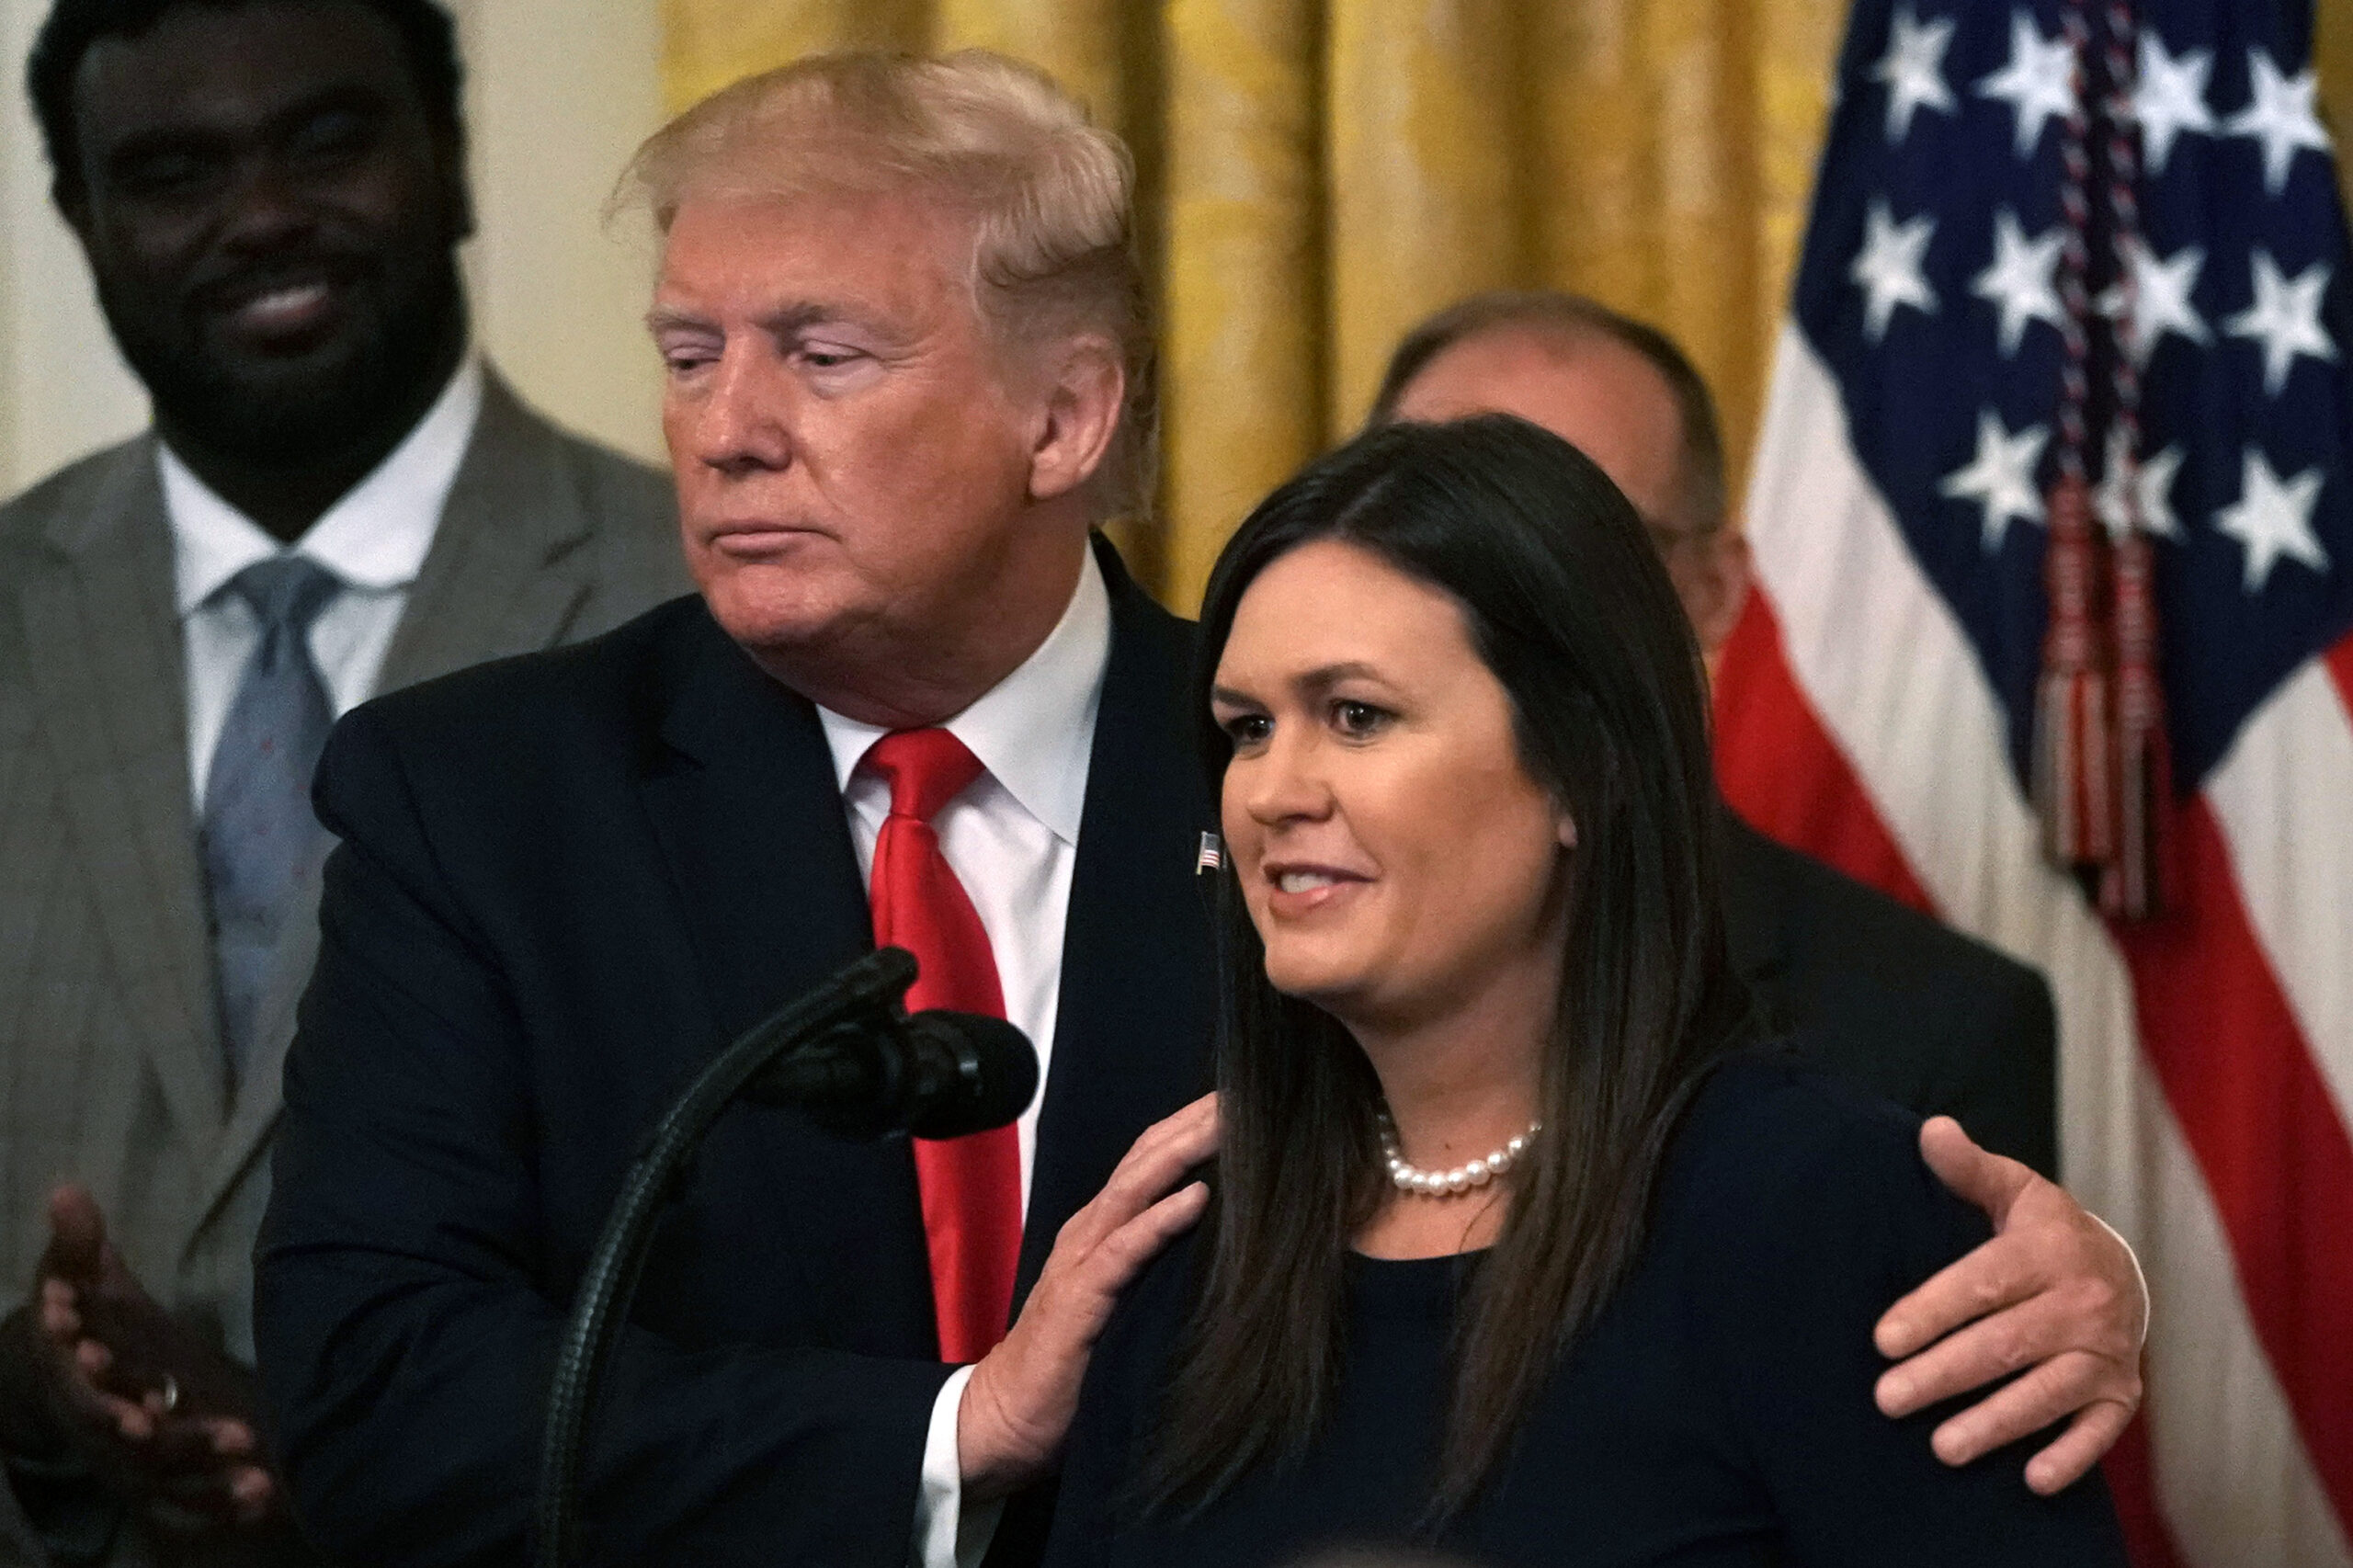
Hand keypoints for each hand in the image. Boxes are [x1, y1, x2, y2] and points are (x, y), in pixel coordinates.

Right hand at [27, 1185, 277, 1532]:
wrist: (84, 1380)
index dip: (92, 1379)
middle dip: (150, 1430)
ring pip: (161, 1470)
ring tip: (249, 1457)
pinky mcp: (162, 1480)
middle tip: (191, 1427)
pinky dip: (223, 1503)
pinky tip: (263, 1500)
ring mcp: (128, 1457)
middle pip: (121, 1433)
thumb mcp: (80, 1282)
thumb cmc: (87, 1323)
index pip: (78, 1384)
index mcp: (75, 1378)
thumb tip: (66, 1188)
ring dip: (200, 1465)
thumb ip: (77, 1243)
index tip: (109, 1376)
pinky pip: (191, 1501)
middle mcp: (99, 1423)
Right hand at [957, 1095, 1217, 1498]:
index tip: (1247, 1097)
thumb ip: (1158, 1263)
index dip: (1195, 1124)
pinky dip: (1160, 1220)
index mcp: (1104, 1228)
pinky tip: (1197, 1199)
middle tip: (1249, 1088)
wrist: (1009, 1415)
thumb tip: (1224, 1239)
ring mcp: (1082, 1260)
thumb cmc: (1076, 1362)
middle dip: (1196, 1120)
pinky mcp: (1080, 1299)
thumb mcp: (1126, 1299)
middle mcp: (1091, 1231)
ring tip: (1228, 1122)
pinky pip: (1124, 1250)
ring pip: (1135, 1187)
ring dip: (1184, 1151)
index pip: (1154, 1159)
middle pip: (1148, 1157)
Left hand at [1873, 1119, 2145, 1493]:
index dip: (1932, 1312)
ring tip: (1940, 1446)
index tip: (1883, 1339)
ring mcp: (2105, 1353)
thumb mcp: (2014, 1191)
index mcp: (2049, 1251)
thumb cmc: (2045, 1232)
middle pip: (2006, 1345)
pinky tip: (2031, 1480)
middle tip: (1887, 1399)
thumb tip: (1930, 1130)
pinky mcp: (2122, 1394)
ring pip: (2047, 1393)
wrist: (2124, 1269)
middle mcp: (2082, 1304)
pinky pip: (2099, 1431)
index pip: (1983, 1284)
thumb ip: (1968, 1170)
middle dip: (1944, 1374)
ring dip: (1995, 1423)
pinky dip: (2070, 1457)